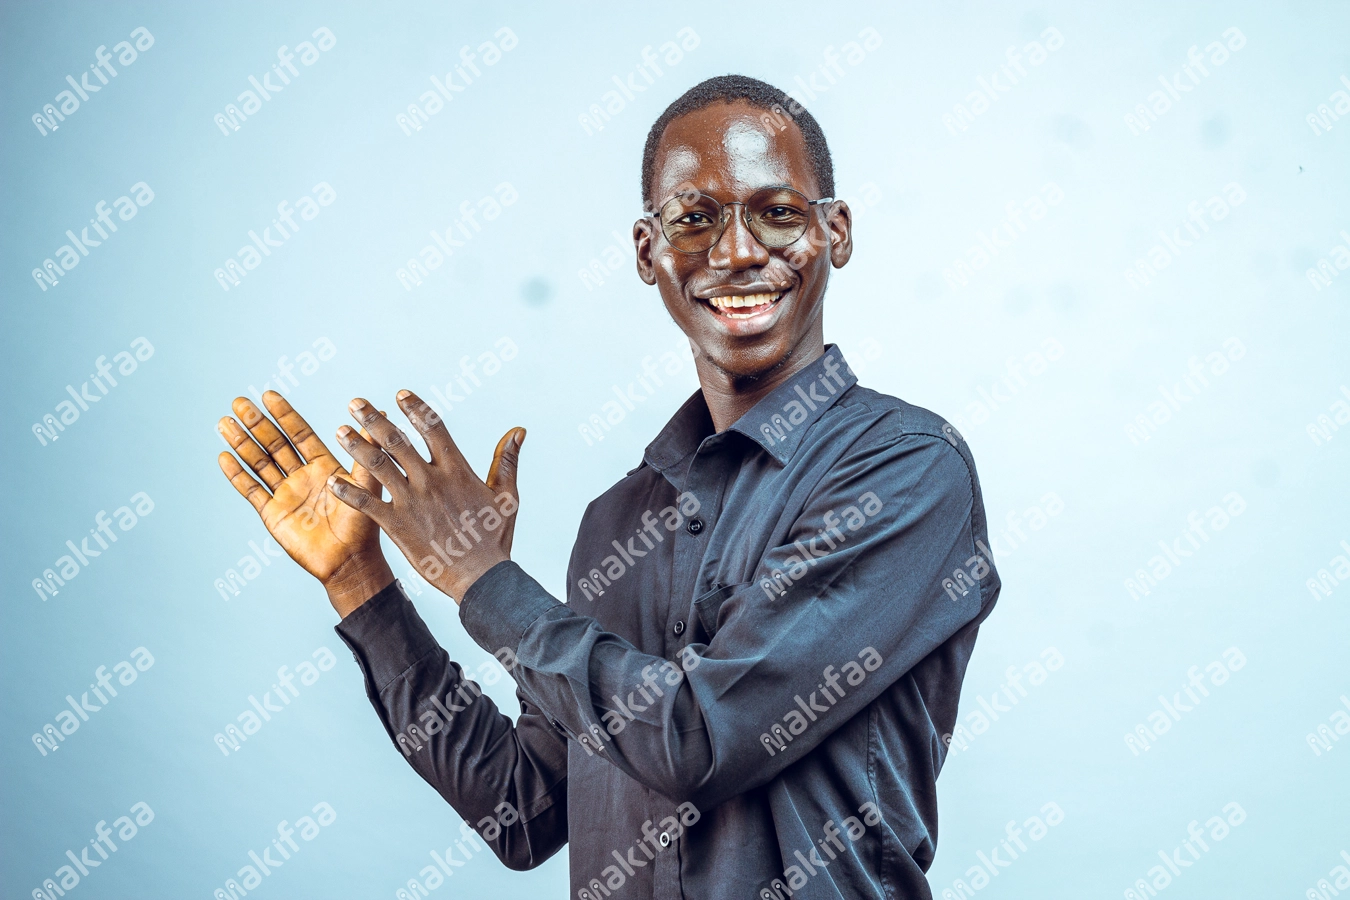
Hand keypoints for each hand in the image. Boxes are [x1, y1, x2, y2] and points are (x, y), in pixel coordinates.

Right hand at [217, 391, 392, 615]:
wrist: (350, 561)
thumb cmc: (364, 525)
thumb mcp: (367, 484)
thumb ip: (368, 452)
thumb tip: (383, 415)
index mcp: (324, 466)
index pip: (300, 434)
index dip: (285, 415)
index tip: (269, 395)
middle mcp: (302, 477)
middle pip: (275, 444)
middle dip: (257, 423)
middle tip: (239, 401)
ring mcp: (285, 494)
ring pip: (259, 463)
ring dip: (242, 443)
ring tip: (224, 422)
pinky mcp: (272, 513)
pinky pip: (251, 490)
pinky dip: (237, 475)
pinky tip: (224, 457)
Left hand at [325, 390, 523, 602]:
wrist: (480, 578)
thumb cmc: (495, 539)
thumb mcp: (507, 496)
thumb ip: (507, 460)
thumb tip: (518, 431)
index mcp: (456, 470)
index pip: (433, 428)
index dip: (416, 408)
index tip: (400, 394)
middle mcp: (431, 480)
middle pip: (397, 441)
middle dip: (373, 419)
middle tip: (354, 403)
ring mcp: (412, 502)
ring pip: (377, 466)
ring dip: (356, 446)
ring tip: (340, 431)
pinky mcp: (397, 525)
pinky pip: (367, 503)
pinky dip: (348, 491)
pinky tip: (332, 482)